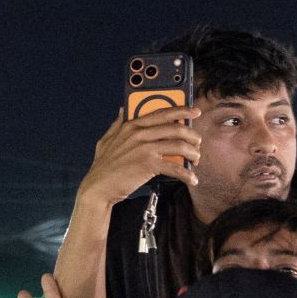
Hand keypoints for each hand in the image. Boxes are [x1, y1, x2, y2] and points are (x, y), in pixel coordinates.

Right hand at [77, 108, 201, 207]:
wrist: (98, 188)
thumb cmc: (103, 166)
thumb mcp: (106, 140)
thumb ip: (117, 124)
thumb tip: (123, 109)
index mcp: (132, 125)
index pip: (162, 113)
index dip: (182, 111)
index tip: (195, 112)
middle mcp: (140, 133)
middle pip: (176, 129)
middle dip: (192, 136)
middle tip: (198, 144)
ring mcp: (145, 148)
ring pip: (180, 146)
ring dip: (193, 154)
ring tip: (196, 160)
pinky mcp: (149, 165)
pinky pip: (175, 167)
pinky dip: (187, 174)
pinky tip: (192, 179)